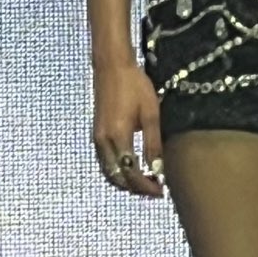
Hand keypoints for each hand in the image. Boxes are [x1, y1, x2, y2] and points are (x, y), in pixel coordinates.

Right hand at [91, 59, 165, 198]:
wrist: (112, 65)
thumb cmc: (135, 85)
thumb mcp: (150, 113)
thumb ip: (153, 143)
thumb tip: (158, 170)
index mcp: (118, 137)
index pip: (131, 174)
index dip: (146, 187)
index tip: (161, 191)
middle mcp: (104, 142)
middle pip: (117, 178)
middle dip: (136, 189)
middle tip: (155, 190)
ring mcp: (97, 139)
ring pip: (109, 172)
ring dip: (126, 182)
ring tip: (145, 182)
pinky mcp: (96, 134)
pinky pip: (105, 162)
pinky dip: (117, 171)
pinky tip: (131, 168)